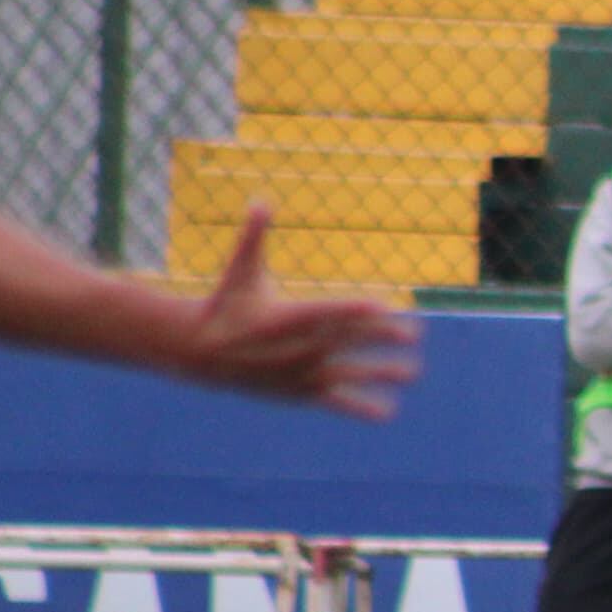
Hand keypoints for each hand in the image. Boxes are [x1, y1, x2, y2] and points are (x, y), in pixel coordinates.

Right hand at [184, 208, 422, 417]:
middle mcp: (296, 347)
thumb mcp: (240, 270)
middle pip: (347, 341)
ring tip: (413, 372)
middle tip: (415, 334)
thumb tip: (259, 199)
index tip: (387, 308)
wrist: (197, 351)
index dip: (359, 310)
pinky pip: (333, 402)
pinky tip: (387, 413)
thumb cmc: (226, 304)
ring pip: (348, 374)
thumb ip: (254, 237)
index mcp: (288, 316)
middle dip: (381, 337)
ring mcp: (298, 373)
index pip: (331, 312)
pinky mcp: (296, 392)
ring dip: (382, 374)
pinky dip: (360, 408)